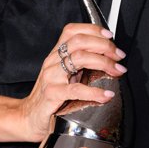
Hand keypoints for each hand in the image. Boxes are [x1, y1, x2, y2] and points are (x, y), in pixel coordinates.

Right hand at [17, 24, 126, 142]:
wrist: (29, 117)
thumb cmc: (50, 97)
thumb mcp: (64, 76)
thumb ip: (80, 65)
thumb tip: (108, 59)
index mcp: (56, 55)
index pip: (72, 31)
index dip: (92, 30)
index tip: (109, 36)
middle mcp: (52, 62)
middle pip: (79, 42)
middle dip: (103, 46)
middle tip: (118, 56)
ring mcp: (51, 77)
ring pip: (79, 58)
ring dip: (103, 62)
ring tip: (117, 70)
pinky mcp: (52, 94)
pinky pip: (76, 89)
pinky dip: (95, 91)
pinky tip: (106, 95)